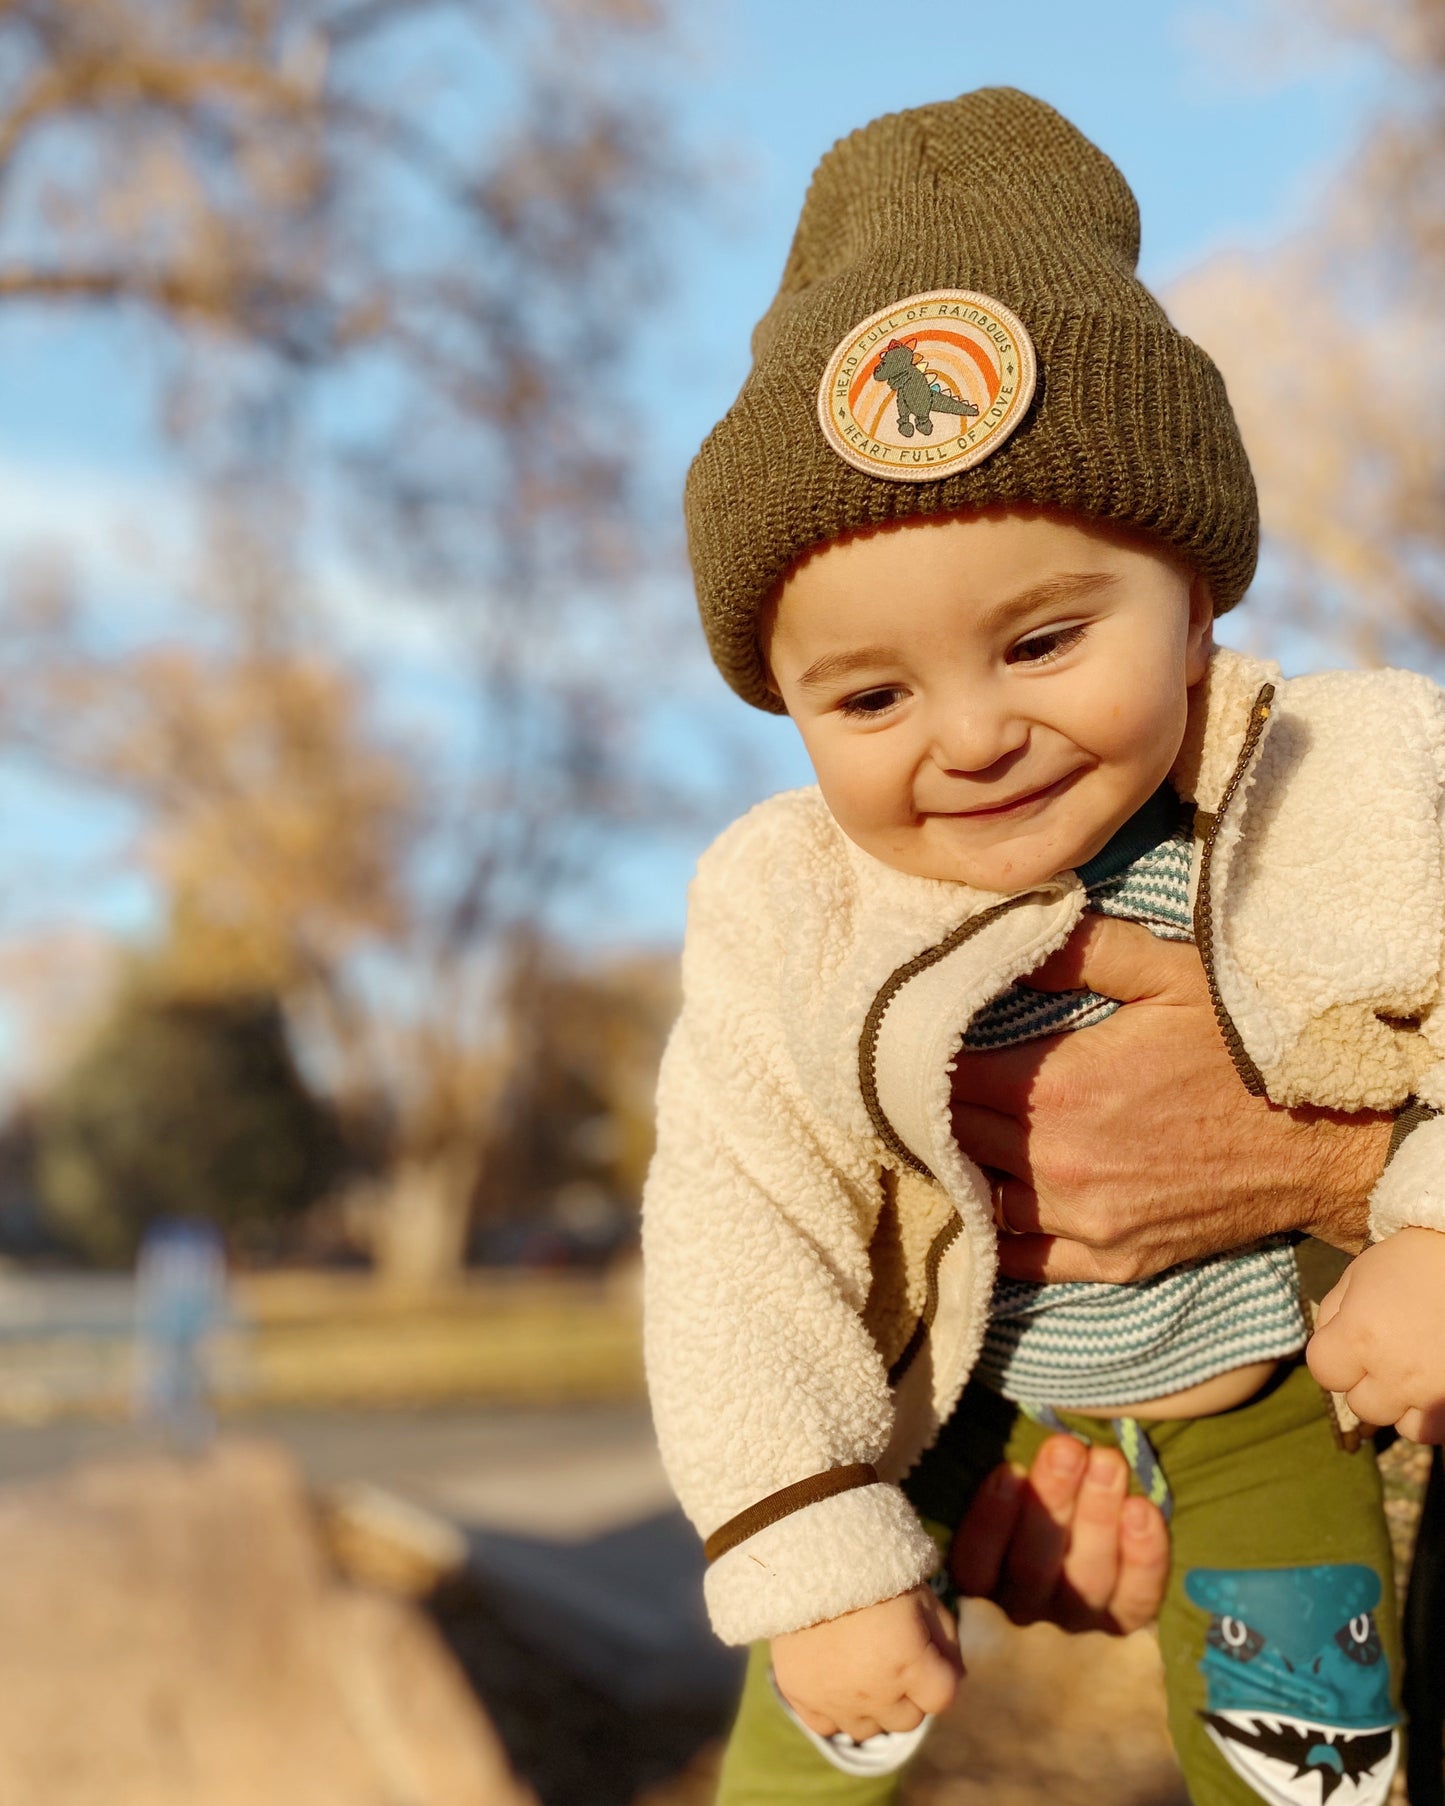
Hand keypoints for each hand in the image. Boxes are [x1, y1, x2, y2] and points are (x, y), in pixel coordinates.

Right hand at [770, 1584, 960, 1742]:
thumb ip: (946, 1639)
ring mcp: (836, 1700)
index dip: (938, 1678)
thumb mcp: (921, 1595)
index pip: (942, 1699)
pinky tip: (835, 1680)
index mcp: (908, 1663)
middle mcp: (875, 1693)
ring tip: (862, 1670)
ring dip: (873, 1707)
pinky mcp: (801, 1698)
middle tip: (891, 1659)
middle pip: (907, 1720)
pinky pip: (828, 1726)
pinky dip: (835, 1711)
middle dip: (907, 1694)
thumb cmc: (873, 1572)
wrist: (806, 1558)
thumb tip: (957, 1676)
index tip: (925, 1656)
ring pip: (868, 1729)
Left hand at [951, 916, 1392, 1281]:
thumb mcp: (1168, 975)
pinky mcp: (1109, 1260)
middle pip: (951, 1134)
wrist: (1323, 1141)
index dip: (919, 1053)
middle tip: (915, 1077)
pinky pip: (1021, 1256)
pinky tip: (978, 1197)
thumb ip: (1076, 951)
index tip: (909, 1035)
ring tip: (943, 1128)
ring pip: (976, 1193)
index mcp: (1061, 1089)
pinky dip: (992, 1229)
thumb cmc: (1245, 1050)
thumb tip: (996, 936)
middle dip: (929, 1104)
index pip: (945, 1075)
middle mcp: (1058, 1164)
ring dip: (954, 1162)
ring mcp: (1083, 1222)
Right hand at [951, 1436, 1169, 1631]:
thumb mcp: (991, 1540)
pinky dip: (1143, 1556)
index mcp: (978, 1597)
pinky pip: (1135, 1598)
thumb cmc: (1016, 1549)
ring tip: (1107, 1460)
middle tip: (1067, 1448)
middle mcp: (1024, 1618)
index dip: (993, 1519)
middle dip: (1052, 1499)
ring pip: (1086, 1578)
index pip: (976, 1564)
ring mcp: (1077, 1628)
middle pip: (1033, 1566)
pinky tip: (1143, 1509)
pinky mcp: (1124, 1629)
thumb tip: (1008, 1466)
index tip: (1011, 1471)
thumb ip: (994, 1511)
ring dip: (1098, 1514)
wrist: (1074, 1637)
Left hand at [1307, 1227, 1444, 1441]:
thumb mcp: (1361, 1274)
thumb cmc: (1415, 1259)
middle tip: (1391, 1353)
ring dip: (1407, 1405)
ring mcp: (1435, 1394)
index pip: (1324, 1372)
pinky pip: (1441, 1429)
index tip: (1351, 1340)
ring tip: (1418, 1372)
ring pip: (1406, 1427)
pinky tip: (1438, 1384)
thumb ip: (1335, 1311)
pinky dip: (1437, 1414)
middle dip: (1370, 1382)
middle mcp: (1396, 1374)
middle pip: (1362, 1405)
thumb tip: (1328, 1342)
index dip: (1334, 1356)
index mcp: (1361, 1337)